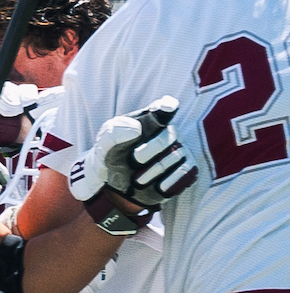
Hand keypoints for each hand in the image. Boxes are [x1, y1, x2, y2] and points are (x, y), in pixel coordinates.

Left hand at [68, 97, 197, 214]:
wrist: (117, 184)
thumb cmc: (112, 155)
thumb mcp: (105, 142)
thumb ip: (115, 131)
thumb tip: (137, 129)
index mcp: (148, 119)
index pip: (163, 107)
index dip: (167, 106)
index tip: (166, 106)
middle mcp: (168, 131)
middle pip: (168, 136)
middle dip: (149, 150)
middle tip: (134, 160)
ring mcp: (180, 150)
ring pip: (175, 156)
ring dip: (154, 170)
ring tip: (138, 179)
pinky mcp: (187, 168)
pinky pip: (186, 172)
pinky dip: (171, 181)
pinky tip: (159, 187)